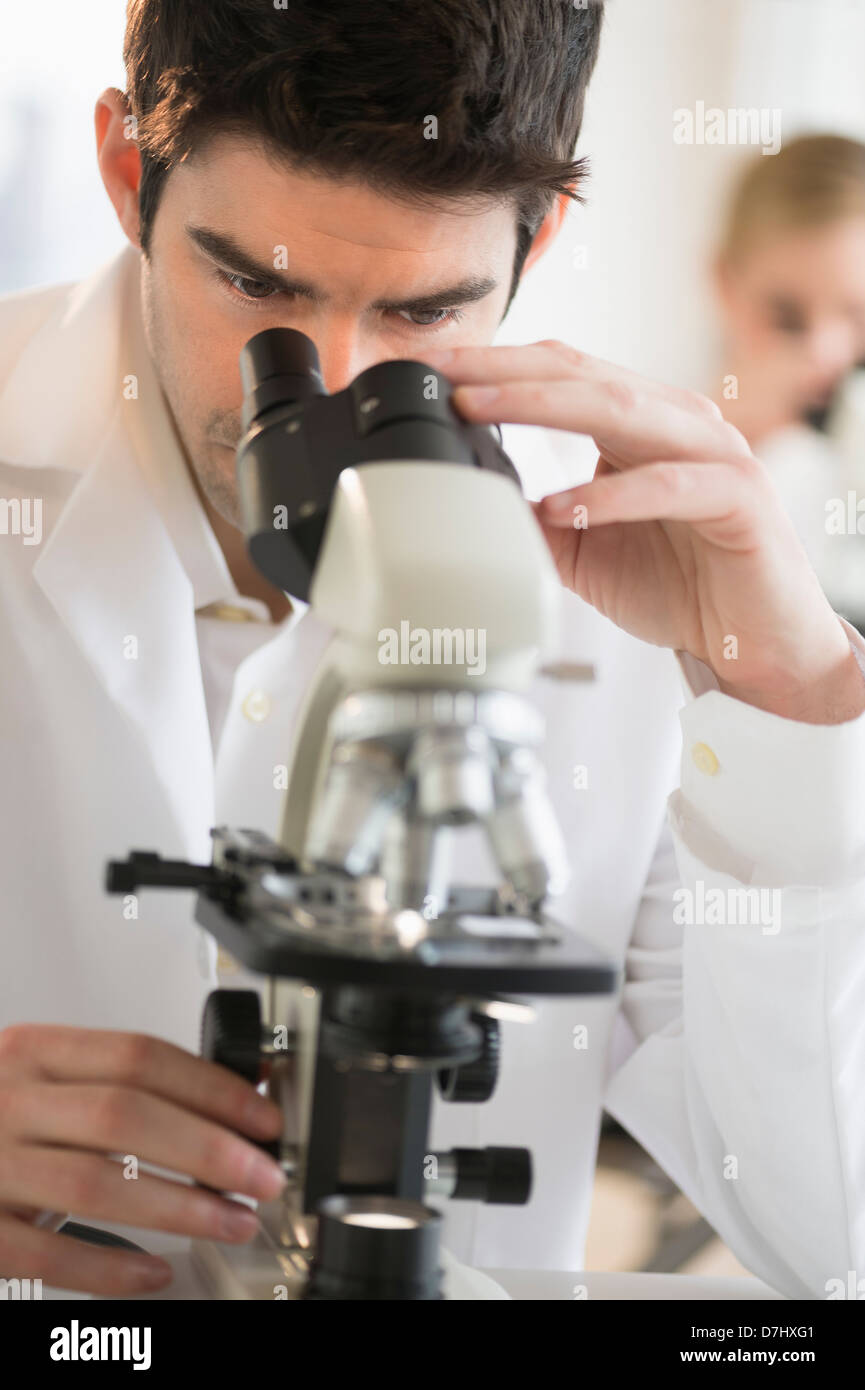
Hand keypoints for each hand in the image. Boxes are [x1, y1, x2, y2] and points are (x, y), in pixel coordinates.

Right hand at [0, 1024, 284, 1294]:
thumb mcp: (40, 1080)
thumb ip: (114, 1084)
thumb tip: (226, 1100)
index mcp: (33, 1052)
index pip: (140, 1056)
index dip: (212, 1087)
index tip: (262, 1119)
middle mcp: (7, 1101)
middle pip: (126, 1115)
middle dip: (209, 1147)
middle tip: (263, 1176)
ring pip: (95, 1183)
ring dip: (178, 1206)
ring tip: (230, 1220)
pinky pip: (47, 1252)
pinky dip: (109, 1268)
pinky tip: (155, 1272)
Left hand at [424, 340, 864, 724]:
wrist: (758, 645)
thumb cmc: (682, 589)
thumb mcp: (583, 553)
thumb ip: (534, 519)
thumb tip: (471, 499)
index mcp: (641, 423)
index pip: (561, 372)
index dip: (494, 365)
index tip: (431, 369)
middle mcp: (678, 422)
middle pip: (582, 374)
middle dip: (503, 371)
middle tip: (442, 374)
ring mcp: (715, 453)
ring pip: (621, 410)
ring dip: (541, 406)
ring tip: (479, 409)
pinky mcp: (741, 497)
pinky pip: (669, 485)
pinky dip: (611, 495)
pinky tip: (562, 506)